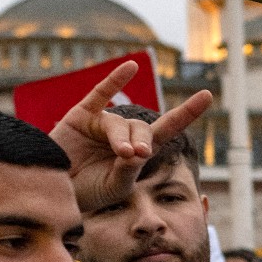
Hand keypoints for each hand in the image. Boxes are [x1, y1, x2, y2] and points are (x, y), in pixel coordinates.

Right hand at [50, 62, 212, 212]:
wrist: (54, 191)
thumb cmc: (87, 193)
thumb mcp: (115, 187)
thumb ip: (129, 170)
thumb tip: (139, 150)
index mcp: (137, 152)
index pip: (167, 129)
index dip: (186, 112)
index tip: (207, 95)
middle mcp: (123, 134)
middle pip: (143, 129)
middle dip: (141, 141)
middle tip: (133, 156)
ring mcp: (102, 123)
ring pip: (119, 123)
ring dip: (122, 137)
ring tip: (122, 153)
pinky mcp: (81, 116)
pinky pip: (100, 94)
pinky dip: (115, 80)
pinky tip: (131, 67)